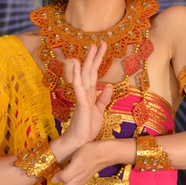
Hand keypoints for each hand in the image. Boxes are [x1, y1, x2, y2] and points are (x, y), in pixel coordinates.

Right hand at [54, 42, 111, 161]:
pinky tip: (76, 63)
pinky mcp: (81, 102)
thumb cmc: (87, 129)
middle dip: (95, 57)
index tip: (103, 48)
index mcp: (90, 94)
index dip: (98, 61)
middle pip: (90, 71)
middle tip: (99, 42)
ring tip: (90, 47)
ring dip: (87, 61)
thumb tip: (109, 86)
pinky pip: (79, 85)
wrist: (79, 143)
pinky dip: (77, 74)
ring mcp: (82, 96)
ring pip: (85, 75)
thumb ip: (103, 99)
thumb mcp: (99, 112)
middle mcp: (85, 92)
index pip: (95, 74)